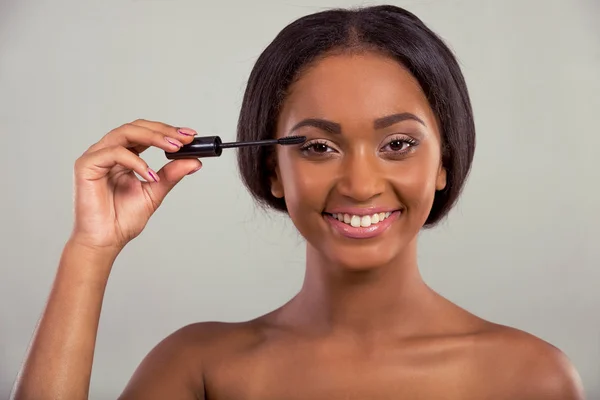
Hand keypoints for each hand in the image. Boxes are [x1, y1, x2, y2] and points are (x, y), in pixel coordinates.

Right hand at [69, 119, 200, 252]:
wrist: (105, 240)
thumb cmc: (122, 219)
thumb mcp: (155, 192)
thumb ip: (171, 175)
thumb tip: (194, 161)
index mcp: (124, 156)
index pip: (145, 133)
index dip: (167, 130)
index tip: (190, 136)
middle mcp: (108, 152)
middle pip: (136, 127)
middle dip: (163, 130)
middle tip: (185, 139)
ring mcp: (96, 157)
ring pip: (125, 133)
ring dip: (153, 137)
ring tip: (174, 147)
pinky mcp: (86, 165)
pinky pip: (114, 153)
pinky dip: (136, 161)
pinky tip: (150, 174)